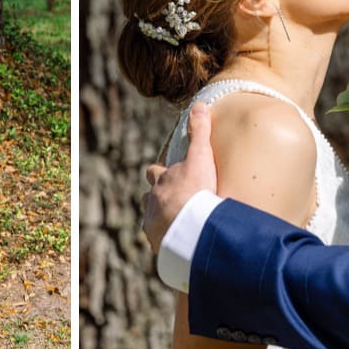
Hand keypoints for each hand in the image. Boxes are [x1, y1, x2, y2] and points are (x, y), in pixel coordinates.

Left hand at [142, 102, 218, 253]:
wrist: (189, 228)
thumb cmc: (194, 190)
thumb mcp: (200, 157)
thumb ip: (200, 132)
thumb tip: (199, 105)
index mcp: (161, 182)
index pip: (154, 171)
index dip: (160, 172)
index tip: (167, 173)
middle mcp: (152, 202)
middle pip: (148, 197)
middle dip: (156, 197)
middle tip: (171, 200)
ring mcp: (153, 224)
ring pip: (151, 219)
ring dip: (160, 219)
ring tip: (175, 223)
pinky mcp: (159, 244)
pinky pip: (159, 242)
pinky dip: (166, 241)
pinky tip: (177, 243)